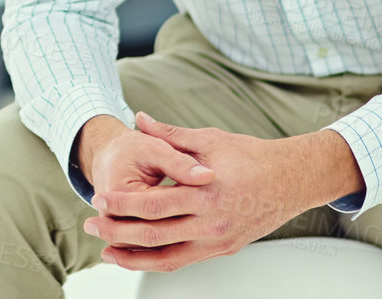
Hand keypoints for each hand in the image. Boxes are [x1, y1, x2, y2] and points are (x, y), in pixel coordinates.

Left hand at [84, 112, 362, 273]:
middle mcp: (212, 221)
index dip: (123, 204)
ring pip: (167, 257)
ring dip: (133, 256)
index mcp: (206, 191)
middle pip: (155, 234)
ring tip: (107, 252)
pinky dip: (157, 261)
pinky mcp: (222, 249)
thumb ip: (169, 133)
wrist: (290, 180)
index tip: (99, 199)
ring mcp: (218, 240)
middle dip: (118, 233)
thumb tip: (139, 118)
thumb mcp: (209, 139)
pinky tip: (138, 257)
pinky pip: (183, 261)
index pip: (155, 203)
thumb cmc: (251, 156)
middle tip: (91, 227)